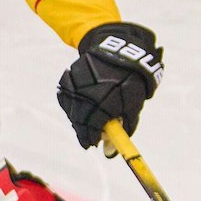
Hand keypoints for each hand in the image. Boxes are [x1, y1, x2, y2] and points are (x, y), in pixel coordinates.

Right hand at [57, 22, 163, 149]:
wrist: (116, 50)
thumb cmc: (130, 80)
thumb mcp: (134, 103)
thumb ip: (124, 125)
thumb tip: (109, 151)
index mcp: (108, 97)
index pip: (95, 124)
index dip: (93, 136)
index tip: (93, 144)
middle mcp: (89, 90)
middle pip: (81, 119)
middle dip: (84, 132)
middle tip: (88, 140)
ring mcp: (76, 83)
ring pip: (72, 111)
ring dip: (79, 121)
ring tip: (87, 124)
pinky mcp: (67, 78)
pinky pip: (67, 100)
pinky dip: (73, 108)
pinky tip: (82, 109)